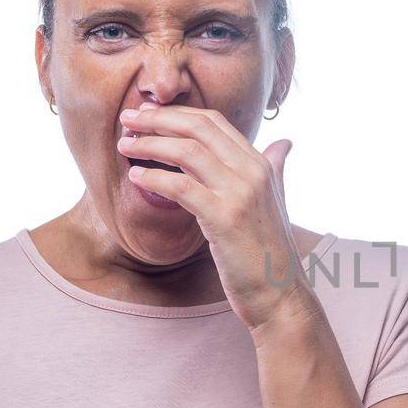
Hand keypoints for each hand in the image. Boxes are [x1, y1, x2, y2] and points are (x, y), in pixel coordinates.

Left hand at [117, 102, 306, 330]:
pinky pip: (181, 186)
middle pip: (198, 127)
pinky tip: (136, 178)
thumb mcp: (278, 201)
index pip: (214, 121)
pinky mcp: (224, 218)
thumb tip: (283, 142)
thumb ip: (277, 169)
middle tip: (128, 119)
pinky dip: (154, 177)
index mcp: (261, 164)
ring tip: (124, 145)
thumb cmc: (271, 253)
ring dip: (149, 144)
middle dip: (158, 119)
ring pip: (187, 150)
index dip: (177, 113)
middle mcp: (253, 172)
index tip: (148, 115)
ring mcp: (240, 194)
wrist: (281, 294)